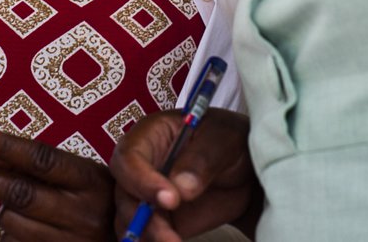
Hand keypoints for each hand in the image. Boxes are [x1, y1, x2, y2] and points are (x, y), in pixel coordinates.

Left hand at [0, 128, 113, 240]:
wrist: (133, 241)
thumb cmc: (99, 204)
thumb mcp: (85, 178)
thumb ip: (46, 167)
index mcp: (91, 181)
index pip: (41, 159)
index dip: (4, 146)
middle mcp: (83, 214)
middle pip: (20, 193)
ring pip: (12, 222)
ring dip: (2, 210)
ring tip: (16, 205)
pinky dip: (10, 235)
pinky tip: (24, 229)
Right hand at [109, 109, 260, 241]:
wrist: (243, 169)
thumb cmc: (227, 141)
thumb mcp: (222, 139)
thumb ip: (201, 160)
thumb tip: (181, 188)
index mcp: (149, 137)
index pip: (130, 158)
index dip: (142, 180)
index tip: (170, 199)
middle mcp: (140, 167)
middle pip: (124, 193)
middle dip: (142, 217)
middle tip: (171, 236)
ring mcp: (146, 196)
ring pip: (129, 219)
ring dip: (147, 235)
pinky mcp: (158, 220)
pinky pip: (146, 235)